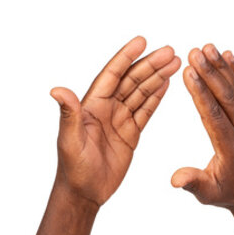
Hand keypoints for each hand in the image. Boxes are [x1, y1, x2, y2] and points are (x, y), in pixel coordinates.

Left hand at [51, 36, 179, 204]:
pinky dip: (157, 96)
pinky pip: (146, 110)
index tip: (142, 41)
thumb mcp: (70, 140)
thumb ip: (68, 114)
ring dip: (158, 77)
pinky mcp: (131, 133)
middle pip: (132, 80)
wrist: (85, 193)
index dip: (126, 57)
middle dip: (151, 64)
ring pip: (142, 93)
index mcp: (91, 106)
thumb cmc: (73, 169)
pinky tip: (167, 83)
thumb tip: (57, 90)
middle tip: (171, 51)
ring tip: (176, 63)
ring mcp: (120, 120)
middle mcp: (106, 109)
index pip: (112, 75)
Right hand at [171, 44, 233, 209]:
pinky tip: (228, 54)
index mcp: (231, 147)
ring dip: (222, 67)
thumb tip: (175, 180)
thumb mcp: (207, 194)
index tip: (188, 73)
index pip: (214, 116)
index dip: (201, 93)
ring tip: (208, 46)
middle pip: (227, 97)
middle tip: (195, 51)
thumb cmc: (226, 193)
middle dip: (211, 73)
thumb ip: (193, 183)